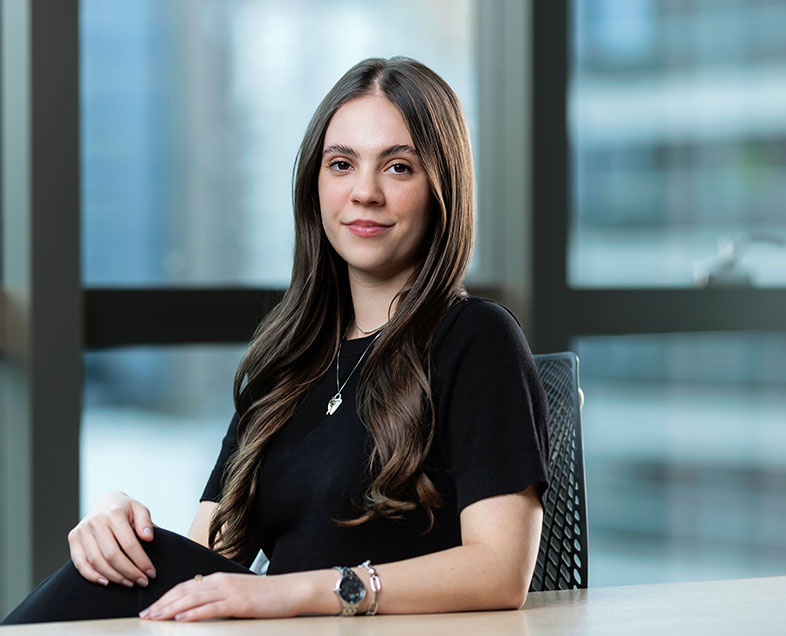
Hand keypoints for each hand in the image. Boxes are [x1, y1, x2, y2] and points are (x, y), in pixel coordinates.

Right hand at [67, 490, 156, 587]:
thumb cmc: (126, 509)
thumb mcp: (140, 509)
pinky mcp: (73, 538)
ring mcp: (82, 530)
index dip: (141, 561)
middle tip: (142, 582)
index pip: (129, 543)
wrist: (105, 502)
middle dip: (129, 572)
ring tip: (128, 583)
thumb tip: (148, 538)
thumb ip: (145, 522)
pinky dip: (92, 576)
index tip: (151, 573)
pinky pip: (80, 563)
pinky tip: (107, 582)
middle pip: (112, 555)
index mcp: (114, 513)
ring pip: (96, 561)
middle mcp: (95, 521)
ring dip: (114, 576)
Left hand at [139, 571, 326, 620]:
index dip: (166, 597)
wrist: (292, 590)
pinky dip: (195, 613)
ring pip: (193, 599)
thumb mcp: (238, 593)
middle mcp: (221, 582)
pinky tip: (183, 618)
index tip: (152, 608)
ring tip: (156, 617)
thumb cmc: (267, 595)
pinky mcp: (239, 603)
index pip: (186, 587)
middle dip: (163, 604)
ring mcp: (230, 591)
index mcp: (219, 579)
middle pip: (184, 592)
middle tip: (145, 615)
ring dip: (172, 609)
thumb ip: (218, 598)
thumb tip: (198, 607)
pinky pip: (212, 608)